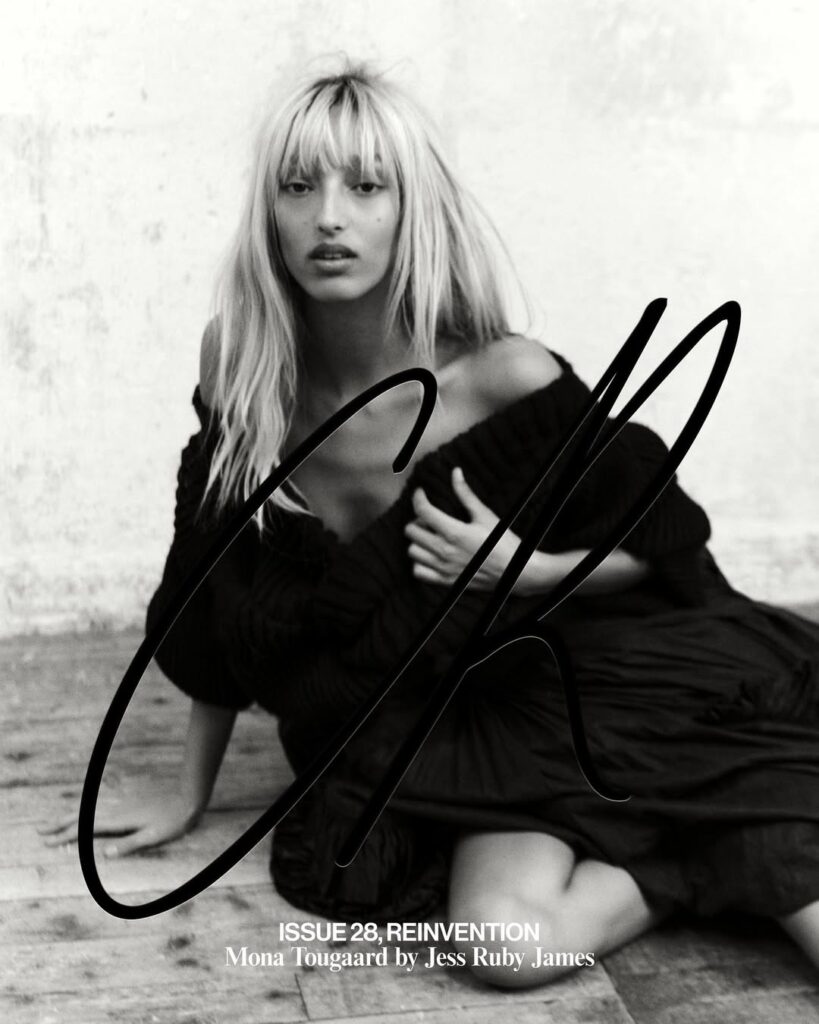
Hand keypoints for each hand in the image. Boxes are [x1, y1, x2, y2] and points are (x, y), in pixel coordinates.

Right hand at [37, 789, 201, 858]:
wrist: (186, 799)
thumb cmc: (172, 821)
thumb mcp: (152, 837)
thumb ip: (129, 845)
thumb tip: (105, 854)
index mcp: (119, 820)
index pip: (86, 829)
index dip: (66, 836)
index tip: (48, 842)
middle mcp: (116, 811)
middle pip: (82, 817)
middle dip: (60, 824)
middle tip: (40, 831)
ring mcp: (121, 806)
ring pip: (89, 812)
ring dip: (69, 818)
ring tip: (54, 824)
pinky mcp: (127, 806)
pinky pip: (98, 810)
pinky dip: (84, 814)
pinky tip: (83, 816)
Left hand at [405, 467, 521, 589]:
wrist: (515, 571)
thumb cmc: (502, 542)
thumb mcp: (484, 515)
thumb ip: (466, 494)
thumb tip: (455, 472)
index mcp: (454, 532)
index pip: (423, 511)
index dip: (418, 498)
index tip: (421, 493)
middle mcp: (444, 551)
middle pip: (411, 531)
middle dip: (417, 519)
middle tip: (429, 517)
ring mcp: (443, 568)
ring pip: (412, 551)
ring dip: (417, 541)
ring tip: (430, 535)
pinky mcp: (446, 581)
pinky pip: (418, 572)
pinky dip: (419, 562)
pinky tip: (431, 554)